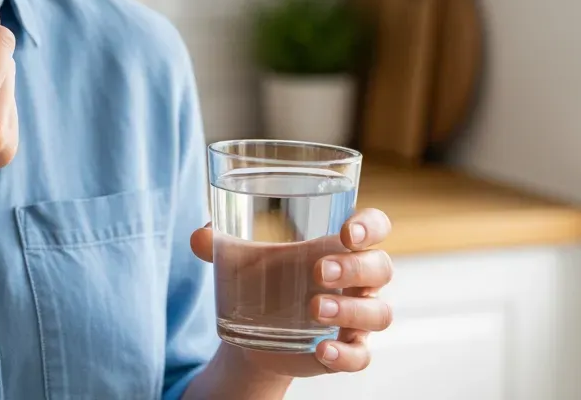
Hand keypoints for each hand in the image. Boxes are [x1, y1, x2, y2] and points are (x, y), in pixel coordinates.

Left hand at [191, 208, 393, 377]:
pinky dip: (345, 355)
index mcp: (339, 245)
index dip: (371, 225)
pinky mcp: (347, 351)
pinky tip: (321, 351)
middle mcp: (357, 280)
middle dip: (353, 267)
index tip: (347, 230)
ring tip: (313, 308)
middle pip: (380, 267)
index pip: (375, 226)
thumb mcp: (239, 257)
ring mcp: (356, 317)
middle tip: (317, 270)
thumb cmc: (260, 277)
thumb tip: (200, 237)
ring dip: (349, 310)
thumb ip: (219, 242)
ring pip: (378, 313)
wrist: (252, 331)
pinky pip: (361, 356)